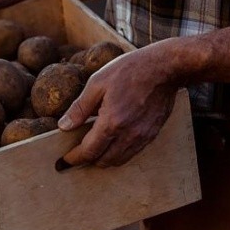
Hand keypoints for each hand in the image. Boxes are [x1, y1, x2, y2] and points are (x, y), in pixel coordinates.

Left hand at [58, 48, 177, 166]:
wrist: (165, 67)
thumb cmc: (129, 70)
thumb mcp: (97, 83)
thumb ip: (79, 108)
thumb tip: (64, 125)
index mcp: (111, 122)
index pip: (89, 151)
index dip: (75, 158)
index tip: (66, 159)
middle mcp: (128, 134)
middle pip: (104, 161)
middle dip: (88, 159)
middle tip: (78, 152)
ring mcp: (143, 136)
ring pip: (119, 160)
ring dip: (105, 158)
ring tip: (94, 148)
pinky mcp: (152, 134)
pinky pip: (133, 152)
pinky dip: (119, 152)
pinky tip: (113, 141)